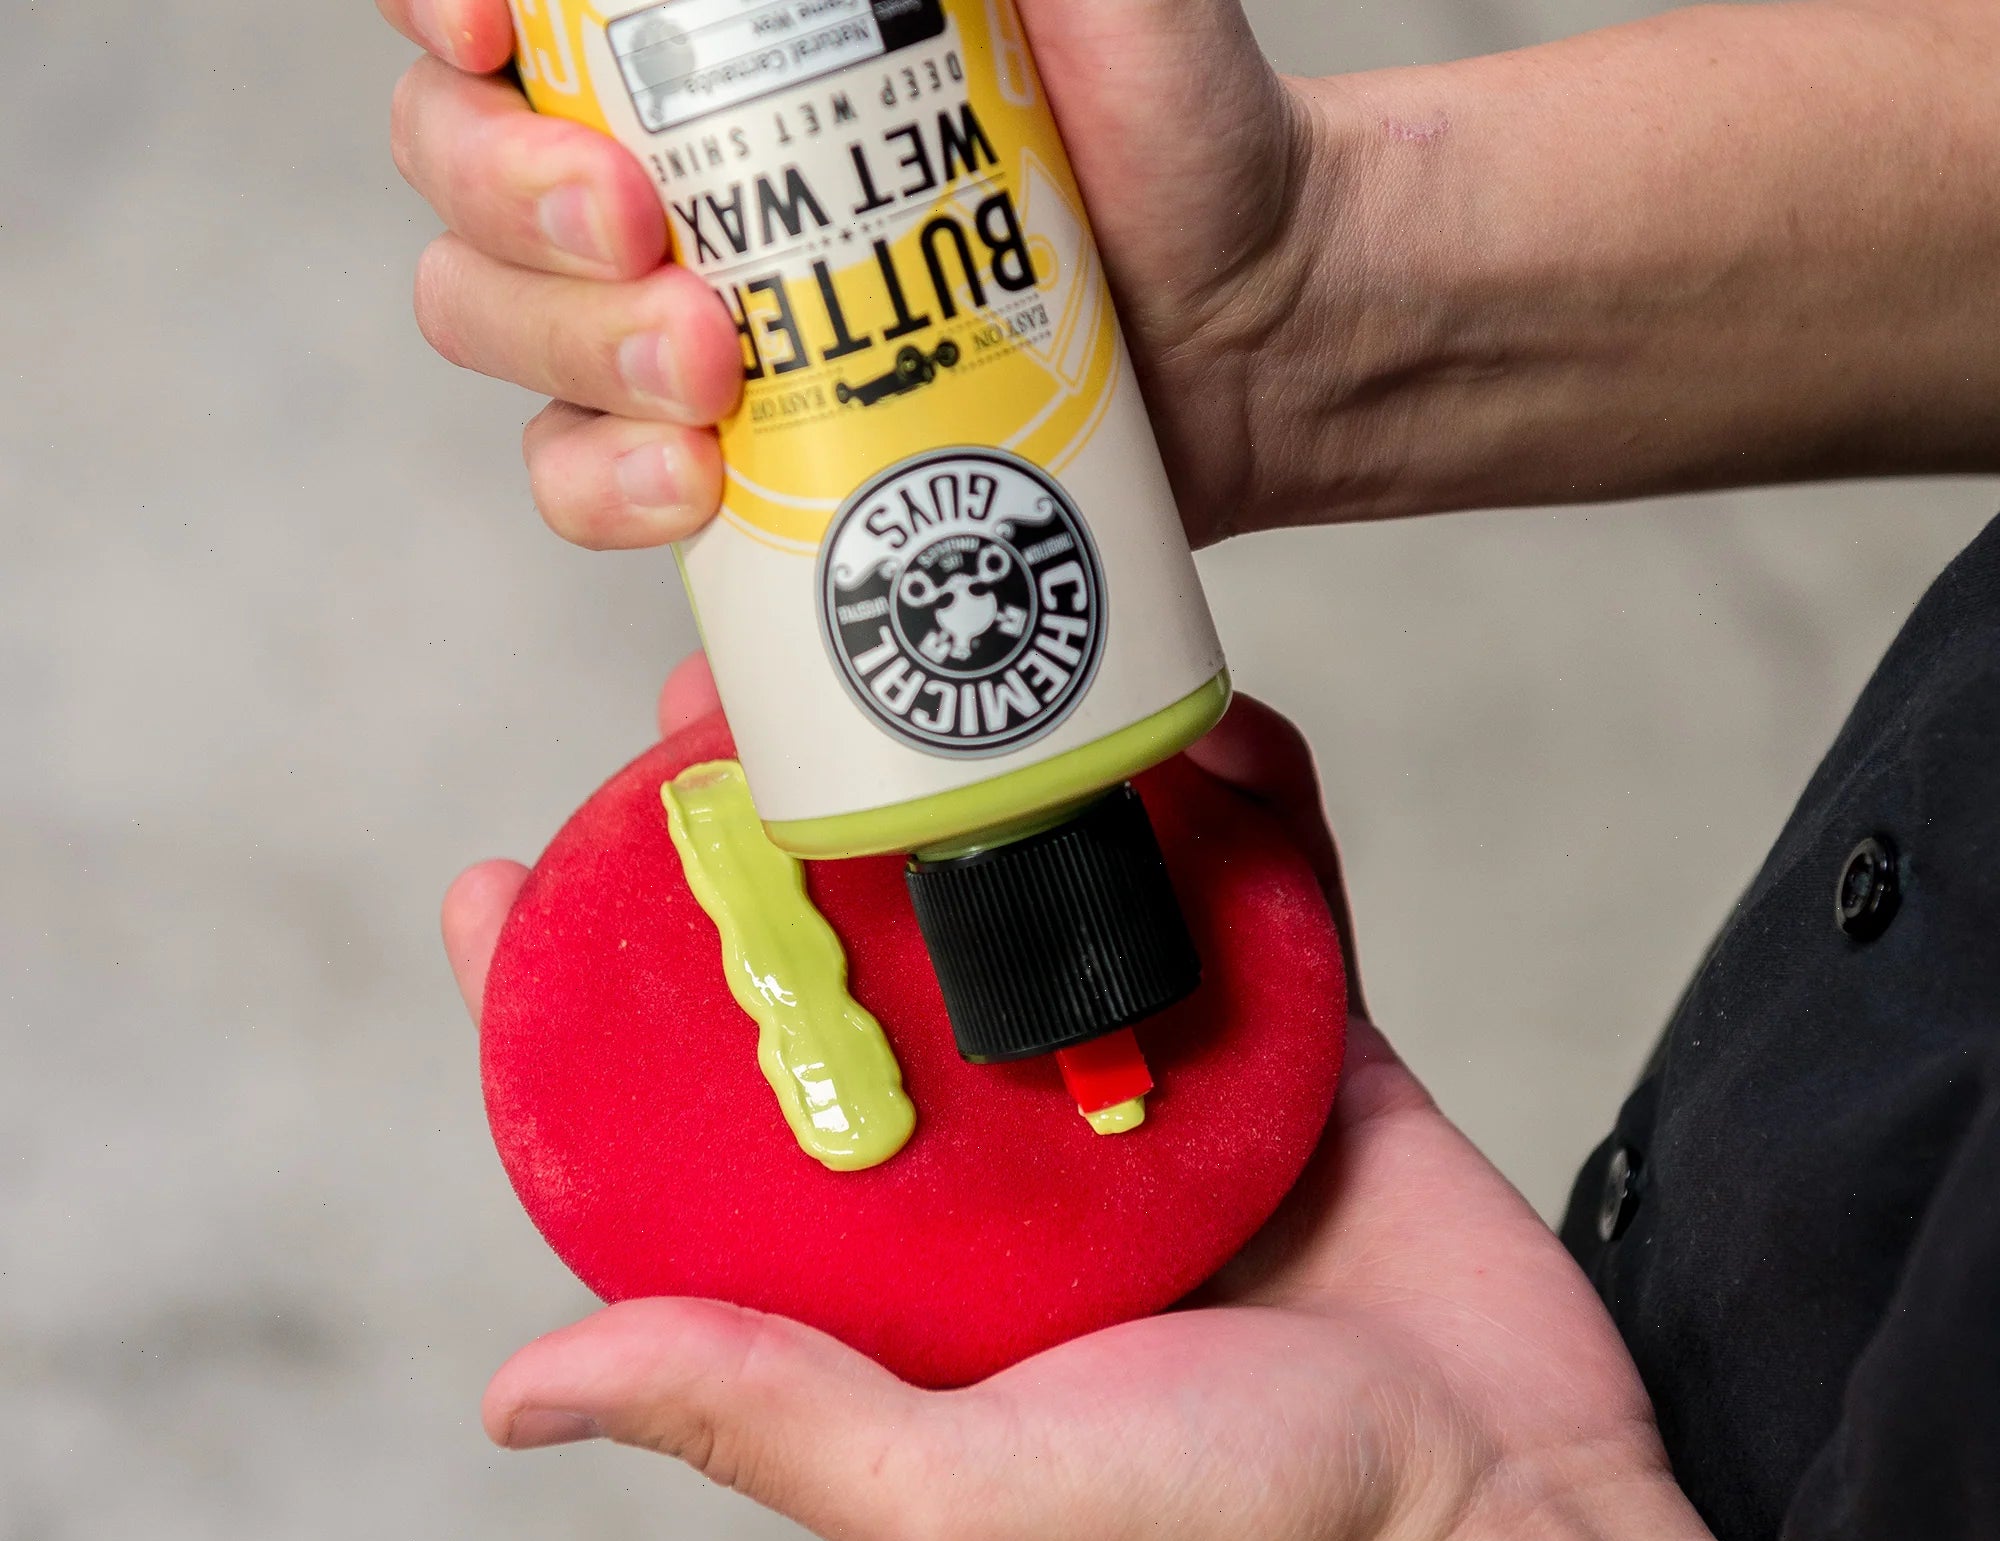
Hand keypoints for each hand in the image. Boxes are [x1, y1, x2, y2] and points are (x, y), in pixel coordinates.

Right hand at [380, 0, 1319, 549]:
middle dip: (516, 203)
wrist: (1253, 335)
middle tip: (651, 238)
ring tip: (710, 378)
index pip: (487, 1)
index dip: (434, 2)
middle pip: (461, 171)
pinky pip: (592, 483)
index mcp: (707, 32)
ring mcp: (682, 320)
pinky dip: (610, 498)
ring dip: (568, 357)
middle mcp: (661, 167)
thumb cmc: (1178, 136)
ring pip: (502, 330)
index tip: (486, 25)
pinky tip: (690, 498)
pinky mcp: (729, 459)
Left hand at [443, 655, 1663, 1540]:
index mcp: (906, 1271)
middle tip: (712, 711)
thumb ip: (760, 1416)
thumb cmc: (1234, 1538)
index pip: (698, 1122)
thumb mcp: (956, 1501)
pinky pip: (1238, 885)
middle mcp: (1008, 1171)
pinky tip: (1162, 711)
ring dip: (977, 779)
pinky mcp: (1294, 1039)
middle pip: (849, 967)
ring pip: (1034, 900)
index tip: (502, 887)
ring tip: (913, 660)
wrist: (1504, 1530)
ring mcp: (1152, 1090)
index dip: (583, 1009)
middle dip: (771, 834)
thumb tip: (516, 1389)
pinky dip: (1209, 798)